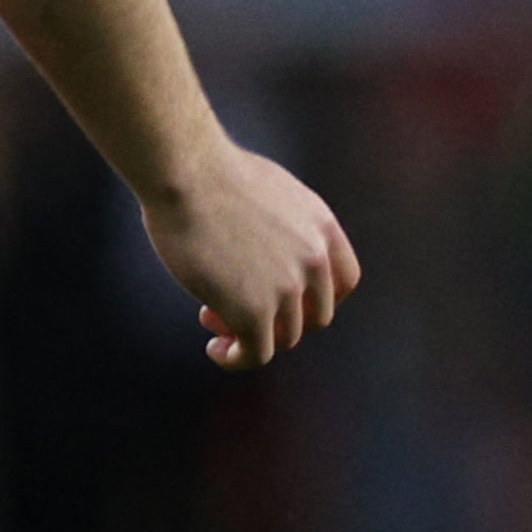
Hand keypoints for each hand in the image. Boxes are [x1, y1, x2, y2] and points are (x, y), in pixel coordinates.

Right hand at [140, 146, 361, 369]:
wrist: (186, 172)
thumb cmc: (211, 174)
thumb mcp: (272, 191)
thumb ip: (287, 224)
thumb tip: (271, 250)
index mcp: (322, 227)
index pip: (345, 281)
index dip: (319, 299)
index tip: (289, 303)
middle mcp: (314, 259)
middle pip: (316, 316)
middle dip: (280, 319)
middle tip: (237, 308)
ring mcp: (288, 286)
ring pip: (284, 337)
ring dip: (250, 334)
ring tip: (211, 316)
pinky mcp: (255, 310)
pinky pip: (257, 353)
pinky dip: (238, 358)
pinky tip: (216, 350)